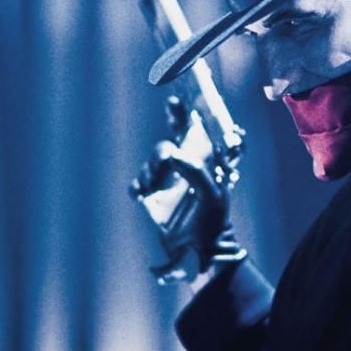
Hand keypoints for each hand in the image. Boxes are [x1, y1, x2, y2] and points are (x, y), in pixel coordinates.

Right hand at [129, 97, 245, 282]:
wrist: (198, 251)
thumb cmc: (212, 220)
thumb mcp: (211, 194)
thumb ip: (196, 172)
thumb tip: (176, 155)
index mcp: (204, 162)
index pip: (198, 131)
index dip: (188, 113)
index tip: (178, 98)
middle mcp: (186, 166)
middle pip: (174, 136)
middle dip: (171, 122)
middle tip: (171, 112)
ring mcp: (168, 180)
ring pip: (154, 160)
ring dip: (153, 167)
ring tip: (154, 183)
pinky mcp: (153, 196)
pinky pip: (139, 182)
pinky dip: (138, 185)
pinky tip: (141, 193)